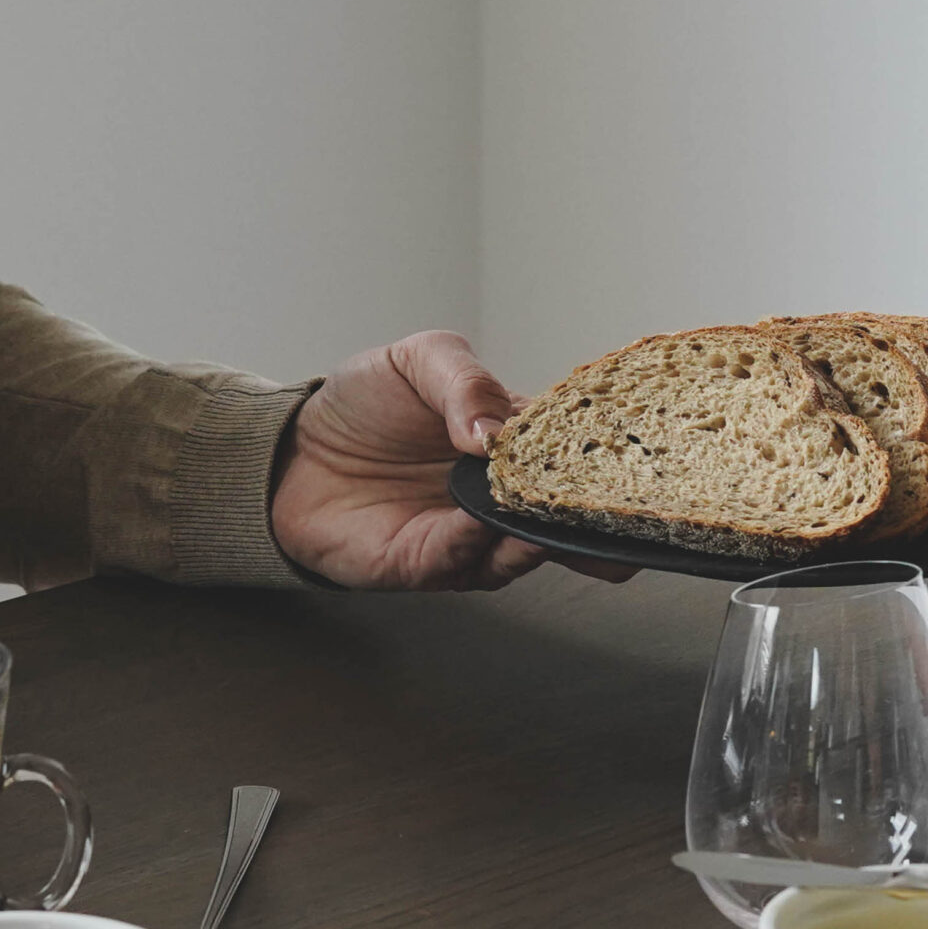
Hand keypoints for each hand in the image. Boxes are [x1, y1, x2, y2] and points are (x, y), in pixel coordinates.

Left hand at [268, 330, 632, 591]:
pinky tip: (475, 520)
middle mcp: (504, 501)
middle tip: (617, 510)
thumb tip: (496, 431)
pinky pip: (466, 562)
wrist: (291, 450)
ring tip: (544, 513)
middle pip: (571, 523)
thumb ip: (463, 381)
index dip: (609, 462)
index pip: (578, 458)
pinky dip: (475, 543)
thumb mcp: (418, 361)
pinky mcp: (431, 567)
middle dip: (598, 522)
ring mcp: (473, 539)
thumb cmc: (362, 405)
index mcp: (517, 447)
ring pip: (527, 550)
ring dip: (538, 535)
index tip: (635, 458)